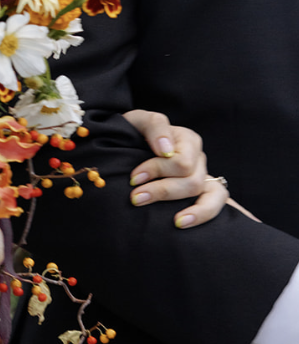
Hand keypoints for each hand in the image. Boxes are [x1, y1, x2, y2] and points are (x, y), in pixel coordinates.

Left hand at [121, 108, 227, 228]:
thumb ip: (155, 126)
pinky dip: (203, 214)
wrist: (128, 148)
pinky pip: (216, 202)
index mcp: (186, 139)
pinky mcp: (205, 191)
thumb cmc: (134, 133)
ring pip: (207, 193)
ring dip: (189, 209)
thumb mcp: (139, 121)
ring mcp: (203, 175)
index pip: (181, 161)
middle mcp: (198, 157)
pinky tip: (182, 222)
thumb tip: (166, 149)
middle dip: (163, 191)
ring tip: (174, 222)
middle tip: (136, 198)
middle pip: (192, 180)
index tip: (133, 179)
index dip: (156, 170)